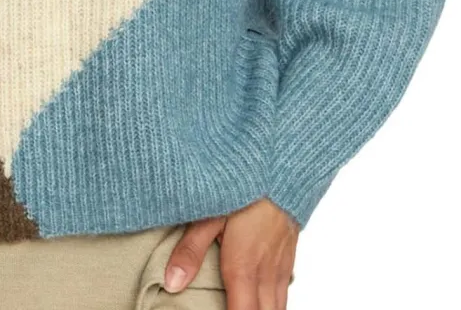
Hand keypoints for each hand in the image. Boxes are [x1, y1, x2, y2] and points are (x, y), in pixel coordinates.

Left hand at [163, 198, 298, 308]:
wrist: (284, 166)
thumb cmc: (245, 186)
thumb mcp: (210, 214)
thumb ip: (191, 250)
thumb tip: (171, 283)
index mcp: (243, 267)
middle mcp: (266, 273)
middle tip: (226, 308)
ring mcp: (281, 266)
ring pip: (277, 308)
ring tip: (243, 306)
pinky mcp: (289, 256)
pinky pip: (283, 292)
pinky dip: (273, 304)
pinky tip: (261, 299)